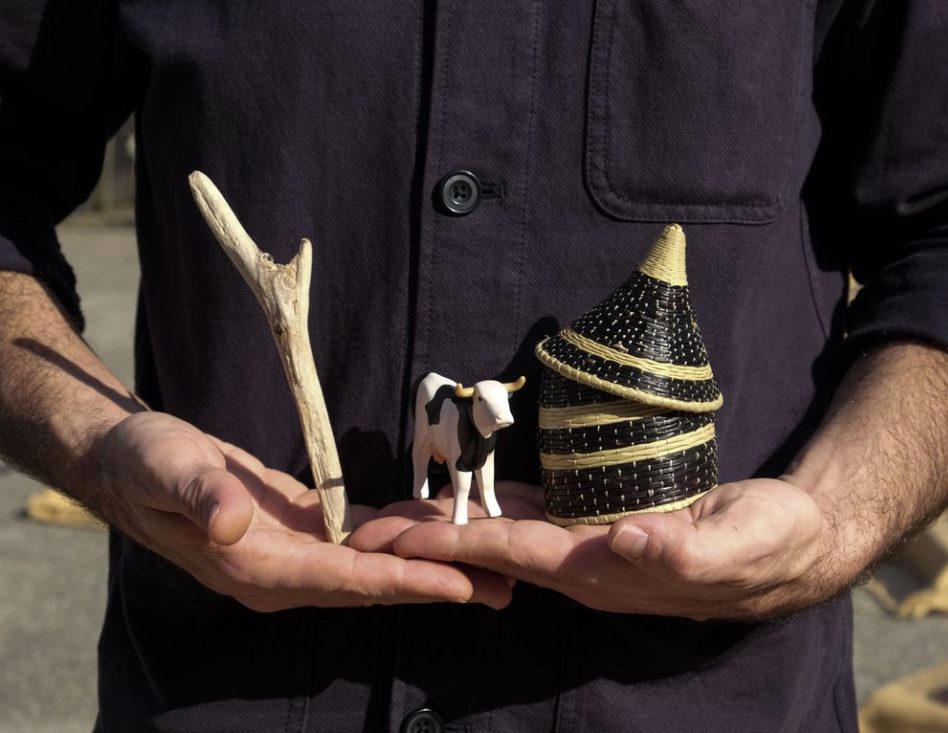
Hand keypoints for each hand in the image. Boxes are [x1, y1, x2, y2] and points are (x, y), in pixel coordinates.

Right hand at [91, 412, 511, 611]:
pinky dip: (403, 533)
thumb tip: (235, 524)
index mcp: (257, 567)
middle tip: (507, 585)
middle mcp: (285, 572)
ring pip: (378, 564)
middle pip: (375, 584)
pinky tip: (442, 524)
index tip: (459, 585)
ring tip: (494, 559)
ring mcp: (297, 554)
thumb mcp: (166, 468)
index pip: (344, 581)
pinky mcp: (305, 528)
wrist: (131, 460)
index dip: (402, 582)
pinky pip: (364, 537)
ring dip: (433, 562)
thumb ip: (201, 496)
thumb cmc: (145, 462)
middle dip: (439, 584)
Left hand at [351, 479, 825, 619]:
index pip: (513, 555)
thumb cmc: (768, 545)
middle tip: (361, 531)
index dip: (452, 546)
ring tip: (392, 513)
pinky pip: (531, 511)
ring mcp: (586, 542)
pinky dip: (489, 504)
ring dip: (445, 523)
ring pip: (500, 530)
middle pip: (487, 549)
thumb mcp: (737, 548)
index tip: (397, 541)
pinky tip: (461, 494)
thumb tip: (625, 542)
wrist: (791, 540)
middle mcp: (581, 561)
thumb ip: (682, 551)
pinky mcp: (597, 518)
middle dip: (424, 541)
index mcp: (602, 571)